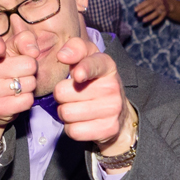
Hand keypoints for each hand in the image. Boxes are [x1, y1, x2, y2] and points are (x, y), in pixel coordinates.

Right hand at [0, 28, 37, 127]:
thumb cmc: (4, 70)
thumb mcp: (10, 51)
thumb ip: (23, 41)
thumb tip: (34, 51)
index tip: (0, 48)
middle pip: (29, 64)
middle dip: (31, 68)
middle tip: (20, 72)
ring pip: (30, 83)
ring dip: (30, 84)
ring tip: (17, 84)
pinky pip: (27, 100)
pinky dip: (27, 99)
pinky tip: (16, 97)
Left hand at [50, 34, 129, 149]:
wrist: (119, 113)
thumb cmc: (94, 82)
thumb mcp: (88, 59)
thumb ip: (75, 49)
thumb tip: (62, 55)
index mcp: (107, 65)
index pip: (94, 63)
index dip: (84, 69)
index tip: (77, 75)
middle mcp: (112, 86)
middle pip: (63, 92)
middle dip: (61, 96)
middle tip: (72, 95)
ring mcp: (112, 109)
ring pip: (66, 113)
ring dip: (64, 112)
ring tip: (76, 108)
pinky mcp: (109, 129)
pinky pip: (73, 131)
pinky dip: (72, 128)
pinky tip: (82, 121)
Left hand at [133, 0, 169, 28]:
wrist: (168, 5)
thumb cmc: (155, 3)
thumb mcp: (151, 0)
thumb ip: (144, 3)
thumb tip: (136, 8)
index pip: (147, 2)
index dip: (141, 6)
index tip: (135, 10)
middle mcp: (159, 3)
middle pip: (152, 7)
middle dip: (145, 11)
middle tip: (138, 15)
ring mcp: (162, 9)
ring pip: (156, 13)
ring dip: (150, 17)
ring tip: (143, 20)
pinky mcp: (164, 14)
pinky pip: (161, 18)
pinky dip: (156, 21)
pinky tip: (152, 24)